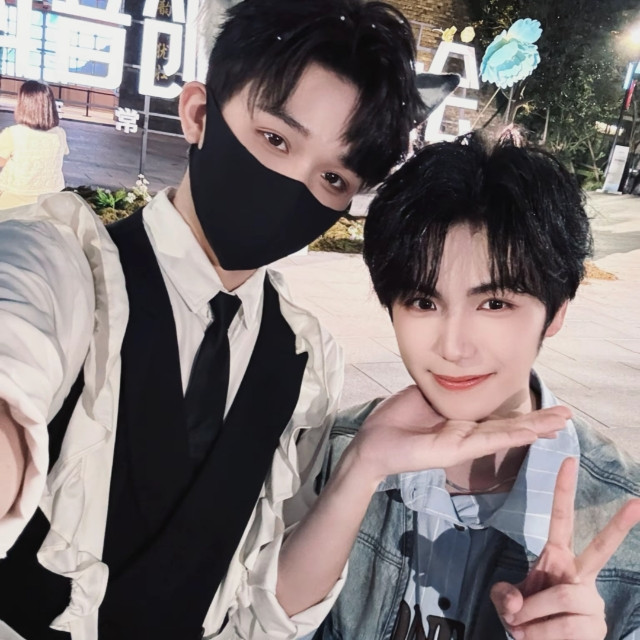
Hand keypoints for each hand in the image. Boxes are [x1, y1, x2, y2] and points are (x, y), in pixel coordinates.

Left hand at [350, 385, 570, 483]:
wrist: (373, 442)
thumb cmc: (395, 420)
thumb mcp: (425, 395)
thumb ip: (449, 391)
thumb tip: (463, 374)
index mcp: (461, 421)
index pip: (498, 417)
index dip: (522, 413)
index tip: (545, 409)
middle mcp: (467, 433)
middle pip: (509, 426)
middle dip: (539, 421)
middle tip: (567, 416)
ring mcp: (463, 443)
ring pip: (504, 434)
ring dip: (533, 428)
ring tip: (560, 424)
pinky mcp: (454, 450)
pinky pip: (486, 440)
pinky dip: (510, 435)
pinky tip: (531, 432)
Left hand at [491, 457, 639, 639]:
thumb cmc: (526, 621)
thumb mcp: (506, 603)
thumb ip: (504, 597)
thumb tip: (518, 605)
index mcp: (557, 558)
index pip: (562, 519)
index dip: (563, 491)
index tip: (568, 460)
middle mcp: (580, 574)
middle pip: (600, 549)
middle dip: (619, 525)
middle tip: (637, 501)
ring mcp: (592, 600)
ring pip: (562, 597)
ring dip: (533, 616)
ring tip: (521, 629)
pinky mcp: (596, 626)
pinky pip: (565, 625)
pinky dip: (540, 634)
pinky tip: (533, 638)